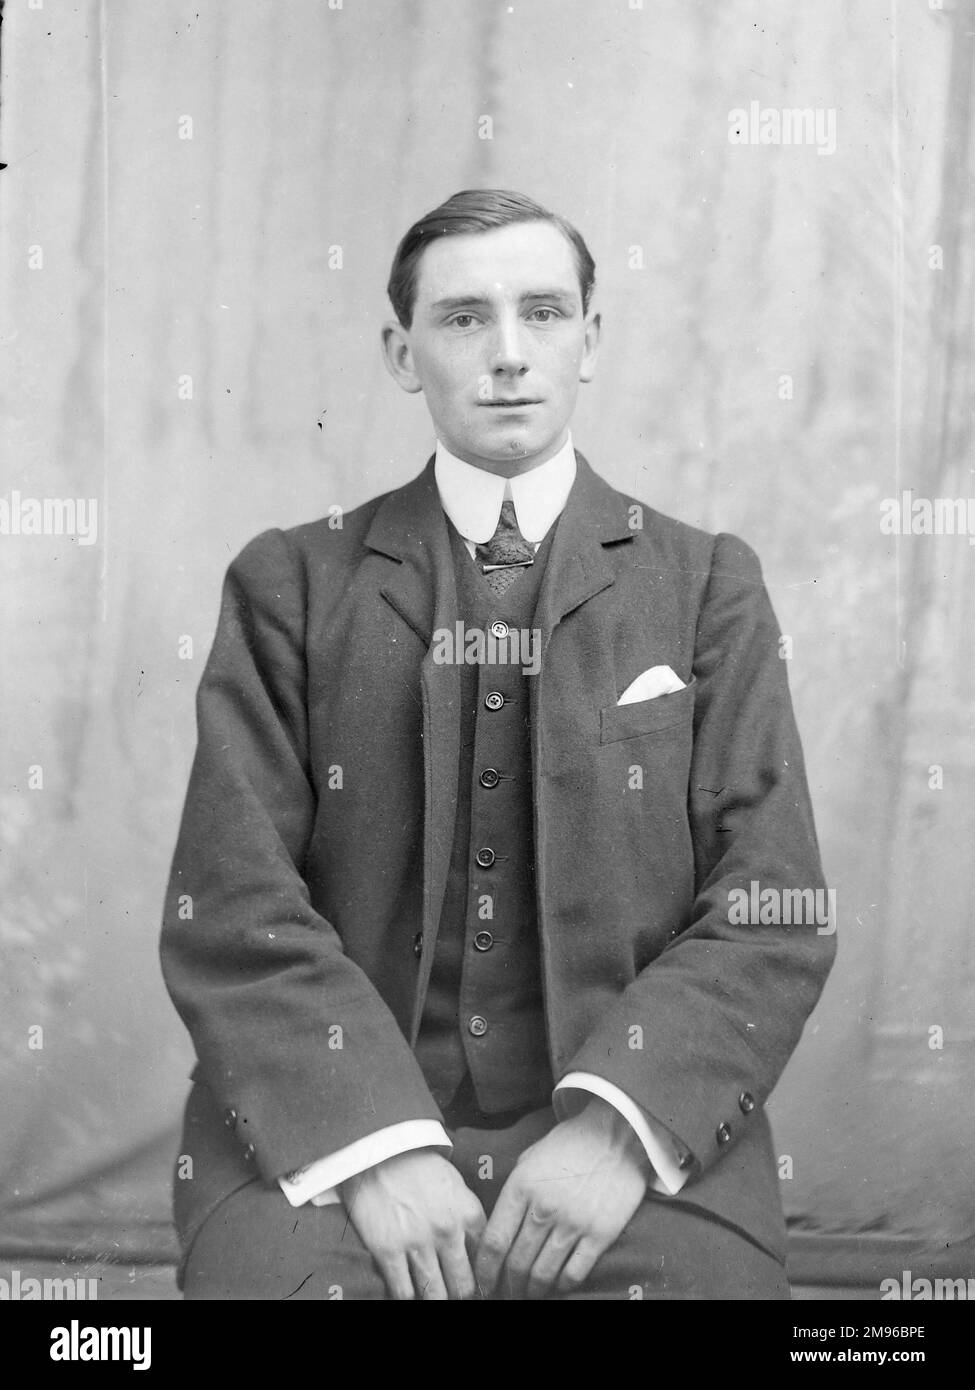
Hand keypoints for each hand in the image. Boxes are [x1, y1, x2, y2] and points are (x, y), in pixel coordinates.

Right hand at [339, 1149, 486, 1299]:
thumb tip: (479, 1253)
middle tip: (456, 1295)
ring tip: (436, 1297)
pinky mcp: (387, 1250)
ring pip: (435, 1295)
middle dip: (461, 1295)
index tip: (480, 1287)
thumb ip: (469, 1218)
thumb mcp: (455, 1185)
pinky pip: (403, 1292)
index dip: (483, 1279)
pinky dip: (408, 1298)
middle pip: (462, 1286)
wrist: (377, 1148)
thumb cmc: (417, 1165)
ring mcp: (416, 1243)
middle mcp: (446, 1232)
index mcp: (467, 1213)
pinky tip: (411, 1295)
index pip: (486, 1262)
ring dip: (436, 1300)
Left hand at [474, 1097, 649, 1299]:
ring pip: (543, 1274)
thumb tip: (499, 1226)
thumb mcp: (530, 1158)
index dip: (486, 1270)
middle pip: (516, 1263)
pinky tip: (557, 1286)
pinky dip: (562, 1286)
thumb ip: (513, 1191)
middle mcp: (544, 1208)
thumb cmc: (570, 1144)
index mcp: (521, 1187)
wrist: (616, 1133)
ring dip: (533, 1290)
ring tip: (529, 1294)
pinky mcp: (600, 1234)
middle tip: (507, 1291)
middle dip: (508, 1284)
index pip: (495, 1242)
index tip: (484, 1282)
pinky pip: (575, 1273)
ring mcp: (573, 1223)